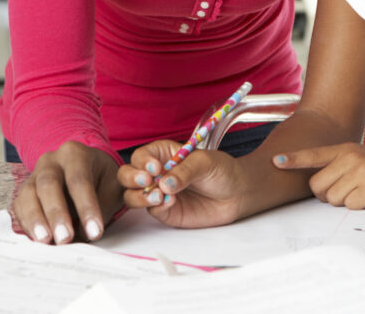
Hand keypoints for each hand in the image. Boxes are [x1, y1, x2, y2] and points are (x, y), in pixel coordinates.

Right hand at [12, 140, 122, 243]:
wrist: (87, 168)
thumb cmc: (102, 178)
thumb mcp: (112, 186)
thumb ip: (103, 206)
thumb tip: (84, 234)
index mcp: (76, 154)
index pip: (79, 180)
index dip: (86, 208)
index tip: (94, 232)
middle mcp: (51, 161)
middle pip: (48, 184)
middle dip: (56, 213)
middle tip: (65, 238)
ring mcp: (34, 175)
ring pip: (28, 195)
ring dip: (36, 220)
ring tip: (46, 241)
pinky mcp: (25, 191)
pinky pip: (20, 206)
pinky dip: (27, 224)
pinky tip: (37, 239)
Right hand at [118, 140, 246, 227]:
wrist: (237, 193)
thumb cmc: (222, 170)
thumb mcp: (205, 162)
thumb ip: (185, 171)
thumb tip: (165, 184)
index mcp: (163, 154)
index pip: (141, 156)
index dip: (142, 161)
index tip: (155, 168)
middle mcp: (156, 173)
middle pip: (127, 175)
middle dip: (131, 178)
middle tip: (147, 181)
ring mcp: (158, 193)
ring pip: (132, 195)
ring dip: (139, 196)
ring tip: (159, 196)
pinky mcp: (165, 211)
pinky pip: (151, 210)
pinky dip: (156, 207)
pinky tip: (172, 202)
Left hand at [273, 143, 364, 209]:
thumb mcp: (364, 158)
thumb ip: (340, 165)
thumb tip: (318, 185)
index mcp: (346, 148)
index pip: (314, 154)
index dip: (293, 159)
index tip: (276, 161)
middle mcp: (351, 156)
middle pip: (318, 187)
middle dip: (329, 195)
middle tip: (351, 190)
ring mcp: (362, 170)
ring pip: (332, 199)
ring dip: (346, 202)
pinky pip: (351, 206)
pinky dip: (361, 207)